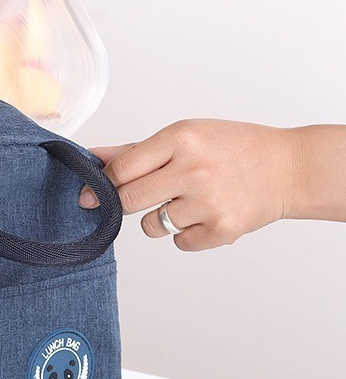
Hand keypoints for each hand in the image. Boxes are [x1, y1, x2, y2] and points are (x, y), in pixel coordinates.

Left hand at [78, 120, 300, 251]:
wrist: (289, 168)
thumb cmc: (232, 147)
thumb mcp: (185, 135)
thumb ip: (136, 151)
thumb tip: (92, 157)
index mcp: (181, 139)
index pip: (121, 169)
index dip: (100, 184)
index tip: (89, 193)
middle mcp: (194, 170)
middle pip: (128, 201)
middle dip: (119, 204)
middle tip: (129, 200)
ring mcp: (209, 202)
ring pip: (150, 227)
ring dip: (158, 219)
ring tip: (184, 202)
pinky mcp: (223, 229)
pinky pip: (179, 243)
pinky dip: (186, 234)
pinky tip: (204, 214)